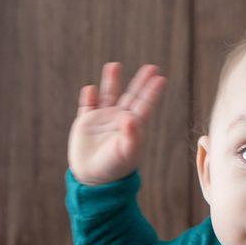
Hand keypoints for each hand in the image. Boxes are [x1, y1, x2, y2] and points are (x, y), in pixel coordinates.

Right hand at [68, 62, 164, 185]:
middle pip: (132, 96)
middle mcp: (119, 119)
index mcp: (133, 126)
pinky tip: (91, 90)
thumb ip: (131, 136)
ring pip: (108, 95)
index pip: (144, 105)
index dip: (152, 92)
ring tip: (114, 65)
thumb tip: (130, 118)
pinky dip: (89, 96)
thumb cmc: (114, 168)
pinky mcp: (85, 122)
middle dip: (140, 82)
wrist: (93, 179)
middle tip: (151, 67)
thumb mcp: (126, 153)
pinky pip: (87, 105)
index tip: (160, 78)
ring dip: (112, 81)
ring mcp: (102, 119)